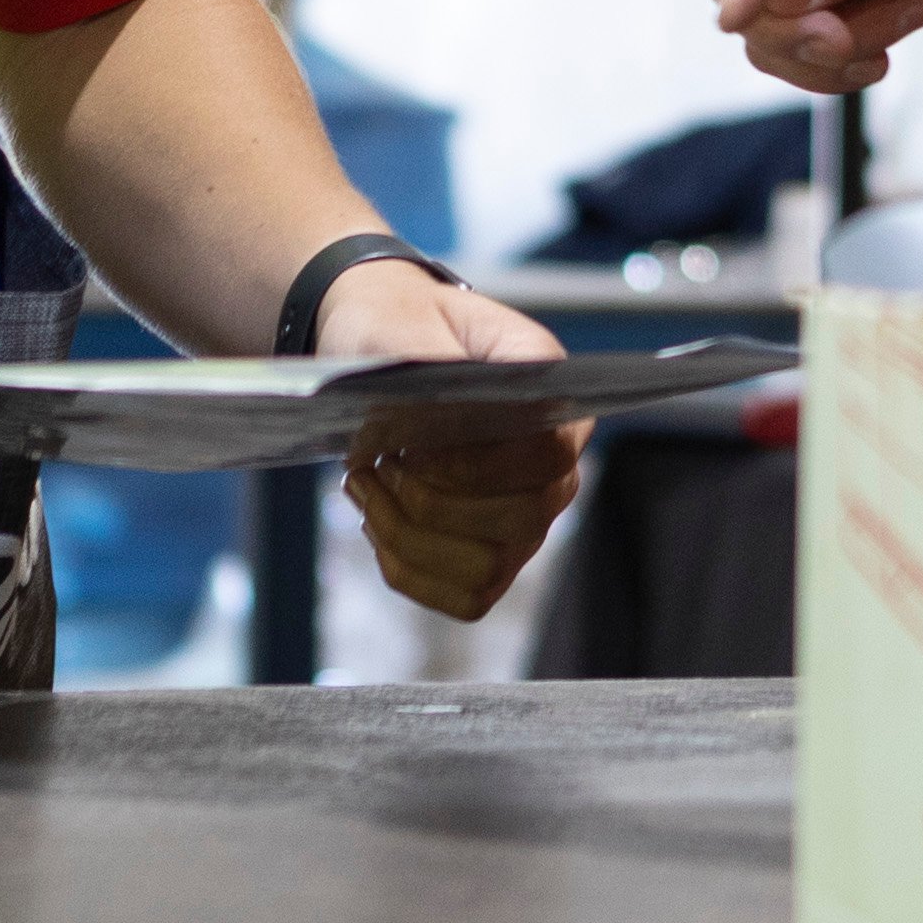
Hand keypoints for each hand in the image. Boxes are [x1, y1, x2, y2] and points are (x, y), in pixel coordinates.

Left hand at [319, 266, 585, 622]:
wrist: (381, 343)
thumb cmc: (398, 326)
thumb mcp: (406, 325)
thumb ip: (432, 366)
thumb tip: (445, 424)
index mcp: (551, 393)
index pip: (547, 452)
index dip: (478, 465)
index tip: (412, 449)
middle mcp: (555, 465)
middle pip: (521, 520)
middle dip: (432, 504)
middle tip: (379, 463)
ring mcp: (528, 518)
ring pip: (487, 569)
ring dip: (410, 539)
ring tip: (366, 486)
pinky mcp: (493, 557)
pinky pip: (465, 598)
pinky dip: (408, 569)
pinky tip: (377, 518)